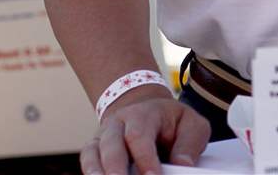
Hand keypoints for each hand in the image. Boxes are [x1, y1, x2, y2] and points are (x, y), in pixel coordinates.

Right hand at [80, 93, 209, 174]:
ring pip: (93, 154)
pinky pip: (86, 161)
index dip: (144, 159)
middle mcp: (119, 123)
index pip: (140, 136)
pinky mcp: (93, 149)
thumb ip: (189, 144)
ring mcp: (103, 136)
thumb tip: (183, 167)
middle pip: (112, 146)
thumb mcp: (191, 124)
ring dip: (98, 174)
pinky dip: (90, 173)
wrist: (147, 109)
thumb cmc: (172, 121)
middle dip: (116, 170)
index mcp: (145, 114)